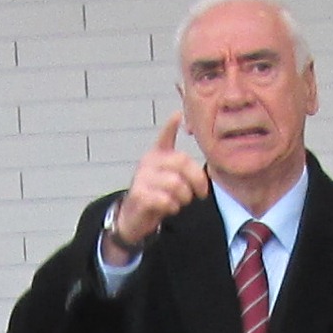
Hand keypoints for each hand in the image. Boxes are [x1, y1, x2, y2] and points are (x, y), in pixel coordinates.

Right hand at [105, 114, 210, 254]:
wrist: (133, 217)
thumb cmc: (156, 195)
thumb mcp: (168, 176)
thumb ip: (181, 165)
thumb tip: (189, 147)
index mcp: (156, 155)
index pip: (164, 137)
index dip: (170, 126)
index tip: (177, 115)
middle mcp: (148, 162)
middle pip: (182, 162)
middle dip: (197, 180)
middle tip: (199, 194)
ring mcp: (142, 178)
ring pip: (177, 184)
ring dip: (184, 198)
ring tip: (179, 202)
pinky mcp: (140, 195)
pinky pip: (166, 200)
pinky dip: (172, 207)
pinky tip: (168, 208)